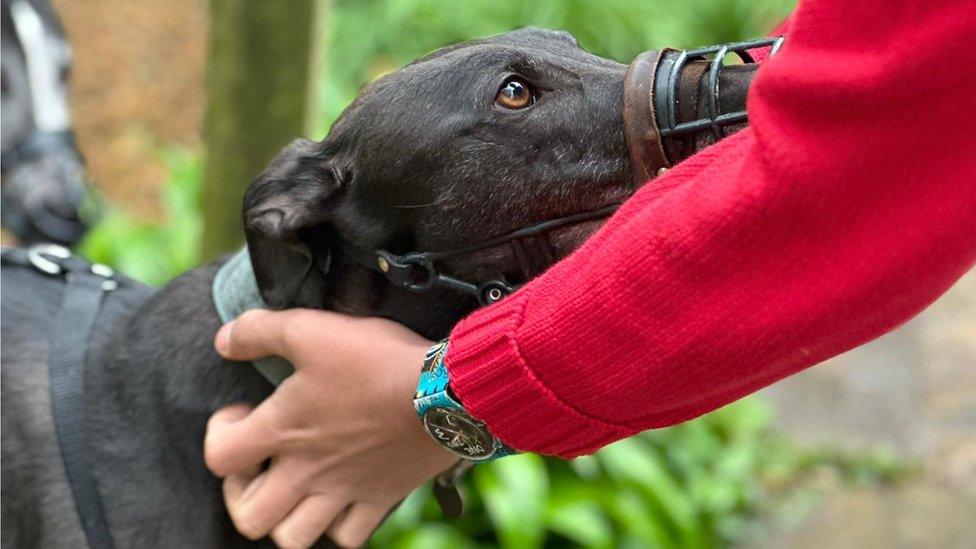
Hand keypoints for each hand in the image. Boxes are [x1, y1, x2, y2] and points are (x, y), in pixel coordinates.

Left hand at [204, 309, 457, 547]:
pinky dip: (338, 524)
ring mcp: (345, 491)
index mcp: (283, 431)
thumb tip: (223, 340)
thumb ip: (258, 331)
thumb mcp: (311, 329)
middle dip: (241, 491)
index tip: (244, 412)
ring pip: (293, 538)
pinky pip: (348, 536)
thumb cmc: (378, 362)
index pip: (219, 457)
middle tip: (260, 460)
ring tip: (296, 485)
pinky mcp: (381, 498)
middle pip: (248, 517)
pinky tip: (342, 495)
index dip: (219, 433)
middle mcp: (307, 471)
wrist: (447, 391)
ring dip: (286, 516)